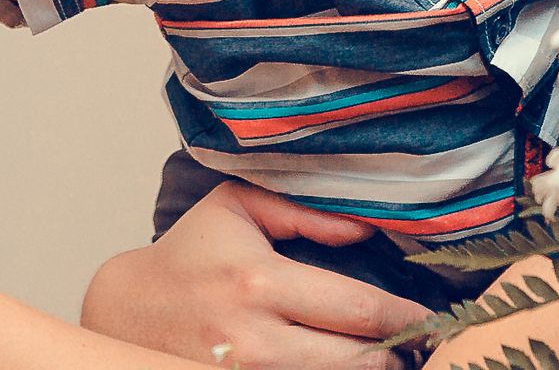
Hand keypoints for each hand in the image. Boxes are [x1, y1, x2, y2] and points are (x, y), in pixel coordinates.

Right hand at [81, 181, 431, 368]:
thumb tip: (367, 224)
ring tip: (393, 357)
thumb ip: (304, 210)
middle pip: (354, 360)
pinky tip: (349, 365)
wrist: (127, 309)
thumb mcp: (238, 205)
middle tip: (424, 342)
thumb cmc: (190, 253)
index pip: (356, 309)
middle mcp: (252, 339)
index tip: (432, 315)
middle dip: (397, 353)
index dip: (403, 316)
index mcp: (259, 282)